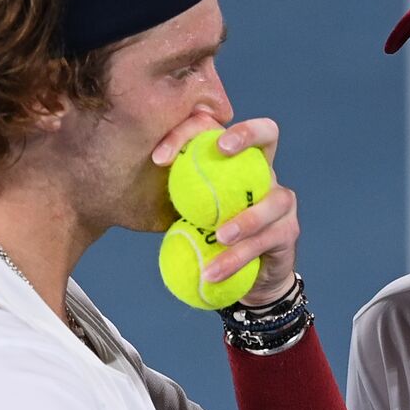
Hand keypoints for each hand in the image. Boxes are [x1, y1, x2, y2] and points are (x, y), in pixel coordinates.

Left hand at [151, 113, 297, 304]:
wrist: (242, 281)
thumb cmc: (207, 240)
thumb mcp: (184, 213)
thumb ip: (172, 193)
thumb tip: (122, 179)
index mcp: (234, 160)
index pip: (217, 128)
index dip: (190, 132)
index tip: (159, 159)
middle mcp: (264, 172)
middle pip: (268, 132)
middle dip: (246, 134)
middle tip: (220, 149)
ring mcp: (281, 201)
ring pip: (269, 200)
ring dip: (245, 219)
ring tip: (221, 236)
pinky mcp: (288, 233)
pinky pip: (264, 242)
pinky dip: (237, 258)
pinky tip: (213, 271)